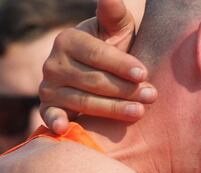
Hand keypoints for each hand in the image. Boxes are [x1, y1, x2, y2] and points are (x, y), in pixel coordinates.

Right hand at [39, 0, 154, 133]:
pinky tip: (64, 129)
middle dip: (125, 90)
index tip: (144, 74)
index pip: (97, 55)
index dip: (121, 65)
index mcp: (68, 39)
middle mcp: (53, 63)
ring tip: (139, 112)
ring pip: (83, 102)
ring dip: (112, 109)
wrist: (101, 73)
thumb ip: (114, 14)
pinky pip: (49, 115)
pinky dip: (55, 122)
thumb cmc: (114, 48)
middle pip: (93, 81)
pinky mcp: (48, 107)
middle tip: (151, 96)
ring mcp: (48, 87)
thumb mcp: (116, 28)